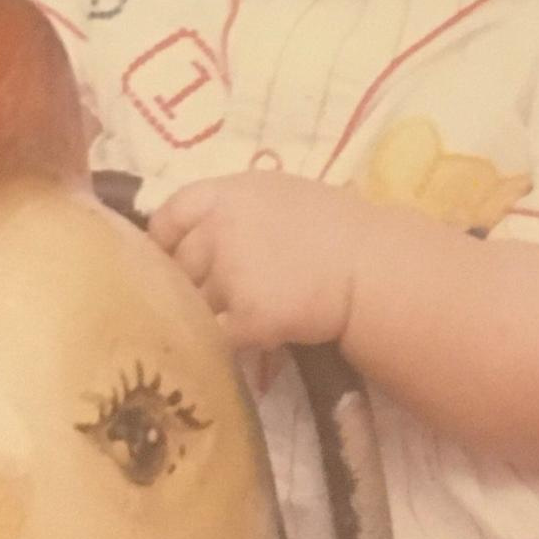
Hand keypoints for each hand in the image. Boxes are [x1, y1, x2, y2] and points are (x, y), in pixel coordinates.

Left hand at [148, 173, 376, 349]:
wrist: (375, 266)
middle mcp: (218, 231)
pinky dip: (231, 343)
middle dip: (193, 284)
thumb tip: (202, 234)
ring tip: (242, 316)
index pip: (167, 218)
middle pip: (178, 267)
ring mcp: (230, 277)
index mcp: (224, 195)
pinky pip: (220, 338)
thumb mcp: (279, 196)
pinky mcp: (247, 318)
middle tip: (220, 296)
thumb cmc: (339, 227)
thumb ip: (233, 210)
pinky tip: (256, 337)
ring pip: (195, 305)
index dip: (163, 243)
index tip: (171, 260)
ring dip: (211, 315)